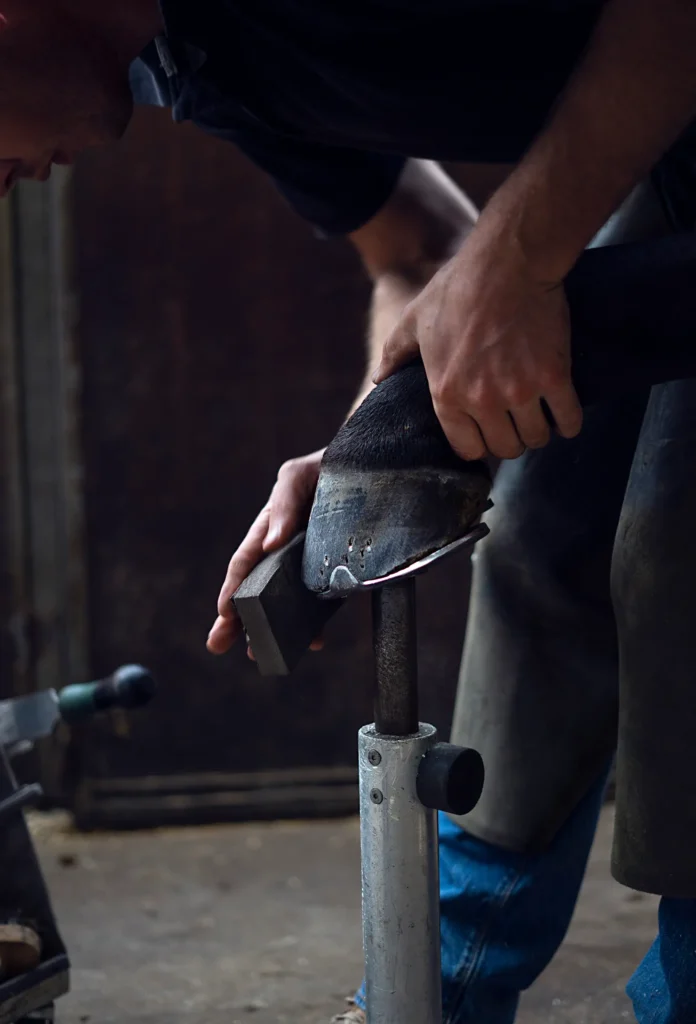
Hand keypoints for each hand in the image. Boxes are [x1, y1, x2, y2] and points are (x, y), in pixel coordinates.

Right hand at [207, 449, 324, 655]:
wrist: (369, 468)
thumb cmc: (324, 467)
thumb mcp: (298, 476)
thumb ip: (283, 504)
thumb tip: (271, 541)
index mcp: (269, 529)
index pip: (245, 561)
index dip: (232, 587)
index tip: (223, 611)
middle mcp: (283, 551)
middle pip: (255, 589)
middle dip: (235, 618)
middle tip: (217, 643)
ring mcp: (307, 566)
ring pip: (283, 603)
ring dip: (270, 629)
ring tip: (258, 654)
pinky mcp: (332, 574)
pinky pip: (319, 604)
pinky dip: (314, 625)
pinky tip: (313, 642)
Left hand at [373, 218, 582, 459]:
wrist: (508, 260)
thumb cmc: (459, 287)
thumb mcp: (415, 318)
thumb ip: (395, 353)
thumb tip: (378, 378)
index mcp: (446, 394)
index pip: (468, 448)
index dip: (479, 443)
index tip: (487, 431)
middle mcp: (482, 400)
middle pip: (505, 448)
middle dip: (511, 439)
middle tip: (515, 421)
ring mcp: (520, 391)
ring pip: (536, 438)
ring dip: (540, 430)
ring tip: (539, 414)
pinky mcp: (554, 377)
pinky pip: (568, 420)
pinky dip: (569, 421)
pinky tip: (564, 412)